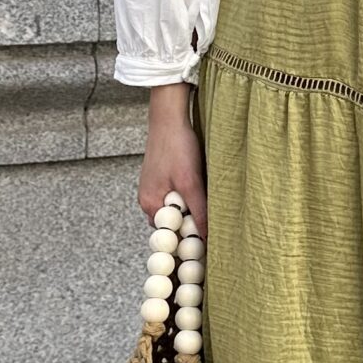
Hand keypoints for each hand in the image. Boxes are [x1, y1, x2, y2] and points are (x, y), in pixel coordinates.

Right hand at [138, 83, 206, 237]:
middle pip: (173, 223)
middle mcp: (148, 200)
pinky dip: (188, 197)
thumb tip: (206, 238)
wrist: (169, 118)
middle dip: (191, 225)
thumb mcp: (191, 182)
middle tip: (214, 225)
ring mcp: (154, 189)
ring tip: (209, 203)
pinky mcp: (162, 179)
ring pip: (176, 210)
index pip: (170, 235)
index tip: (209, 245)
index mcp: (150, 205)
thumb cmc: (177, 147)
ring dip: (192, 210)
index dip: (189, 240)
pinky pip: (176, 196)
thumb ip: (198, 211)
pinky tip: (200, 188)